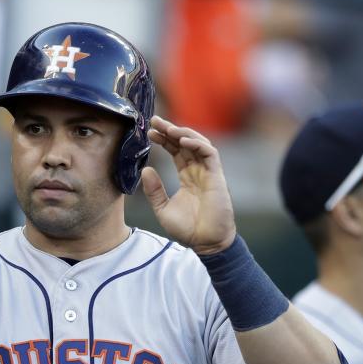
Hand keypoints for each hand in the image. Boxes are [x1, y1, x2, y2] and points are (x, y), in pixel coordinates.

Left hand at [140, 115, 236, 254]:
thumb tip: (145, 170)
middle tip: (154, 121)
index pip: (176, 152)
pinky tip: (182, 141)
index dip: (164, 140)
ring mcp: (209, 172)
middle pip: (185, 143)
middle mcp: (198, 171)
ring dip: (183, 133)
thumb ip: (154, 191)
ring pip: (198, 143)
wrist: (206, 243)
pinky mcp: (217, 177)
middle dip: (170, 130)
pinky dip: (197, 144)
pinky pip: (209, 153)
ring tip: (167, 128)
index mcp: (187, 177)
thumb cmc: (188, 229)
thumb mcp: (163, 209)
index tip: (149, 132)